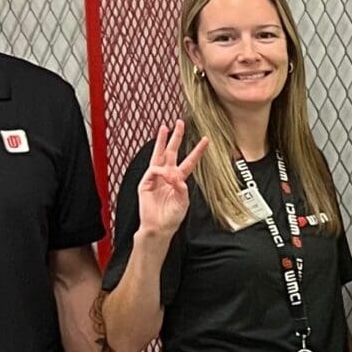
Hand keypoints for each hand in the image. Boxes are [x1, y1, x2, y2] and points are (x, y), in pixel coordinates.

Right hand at [137, 119, 205, 237]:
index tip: (205, 140)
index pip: (190, 162)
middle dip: (176, 137)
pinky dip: (160, 171)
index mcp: (179, 180)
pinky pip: (153, 171)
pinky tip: (164, 175)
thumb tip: (176, 176)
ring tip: (164, 128)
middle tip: (179, 123)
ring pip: (159, 155)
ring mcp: (156, 178)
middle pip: (172, 152)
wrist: (158, 228)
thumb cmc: (171, 218)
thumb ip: (182, 188)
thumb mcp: (183, 202)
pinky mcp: (146, 183)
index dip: (197, 151)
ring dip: (161, 141)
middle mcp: (167, 176)